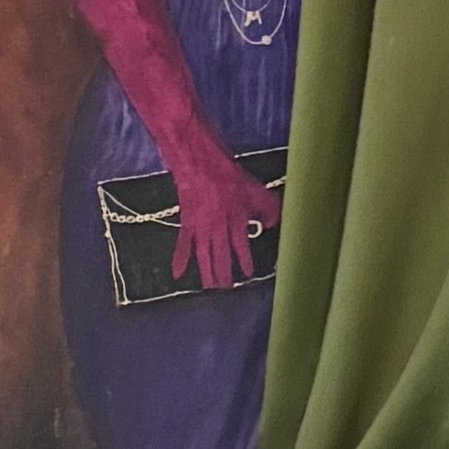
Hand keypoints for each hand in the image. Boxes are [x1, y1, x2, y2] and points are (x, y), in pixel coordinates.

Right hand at [167, 142, 273, 294]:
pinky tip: (177, 274)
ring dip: (206, 272)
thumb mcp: (254, 188)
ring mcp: (202, 225)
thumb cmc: (225, 171)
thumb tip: (271, 224)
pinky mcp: (186, 221)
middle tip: (226, 289)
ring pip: (204, 254)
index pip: (242, 245)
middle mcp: (219, 226)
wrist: (197, 159)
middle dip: (224, 273)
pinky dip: (179, 259)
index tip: (248, 273)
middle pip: (221, 255)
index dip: (244, 260)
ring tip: (208, 288)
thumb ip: (267, 207)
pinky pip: (183, 243)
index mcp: (237, 218)